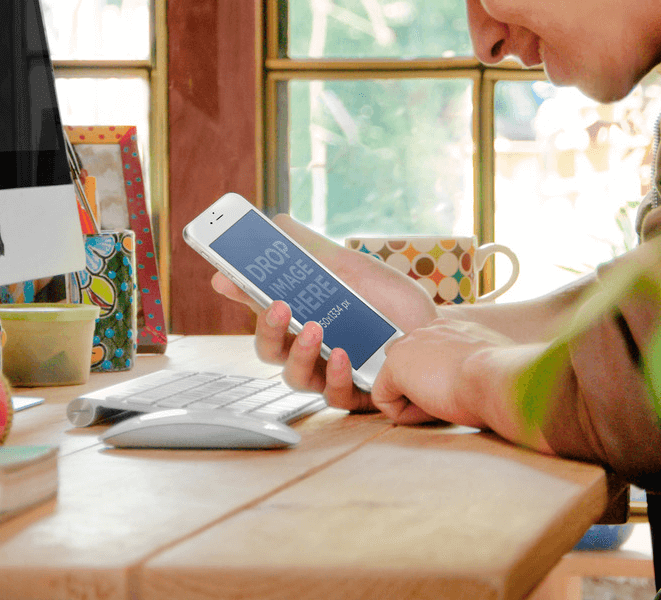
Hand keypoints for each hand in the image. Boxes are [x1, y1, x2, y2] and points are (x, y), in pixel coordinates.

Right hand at [211, 214, 438, 411]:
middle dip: (267, 329)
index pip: (261, 309)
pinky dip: (333, 375)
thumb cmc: (389, 300)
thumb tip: (273, 222)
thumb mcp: (350, 267)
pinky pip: (332, 395)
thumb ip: (310, 250)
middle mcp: (309, 349)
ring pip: (293, 377)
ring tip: (316, 329)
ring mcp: (328, 374)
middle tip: (278, 305)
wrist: (436, 328)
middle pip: (268, 349)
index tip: (224, 275)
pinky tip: (343, 356)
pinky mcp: (354, 395)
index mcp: (301, 317)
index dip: (239, 294)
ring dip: (298, 352)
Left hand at [371, 318, 553, 451]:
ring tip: (448, 403)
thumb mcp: (493, 367)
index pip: (430, 357)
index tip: (463, 392)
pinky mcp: (393, 365)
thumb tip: (475, 382)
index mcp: (452, 331)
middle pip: (410, 371)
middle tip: (455, 399)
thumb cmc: (507, 379)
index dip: (441, 382)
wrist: (502, 378)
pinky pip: (385, 402)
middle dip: (425, 392)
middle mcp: (427, 331)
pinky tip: (432, 410)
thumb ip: (474, 367)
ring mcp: (407, 345)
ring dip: (419, 404)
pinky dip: (406, 415)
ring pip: (399, 388)